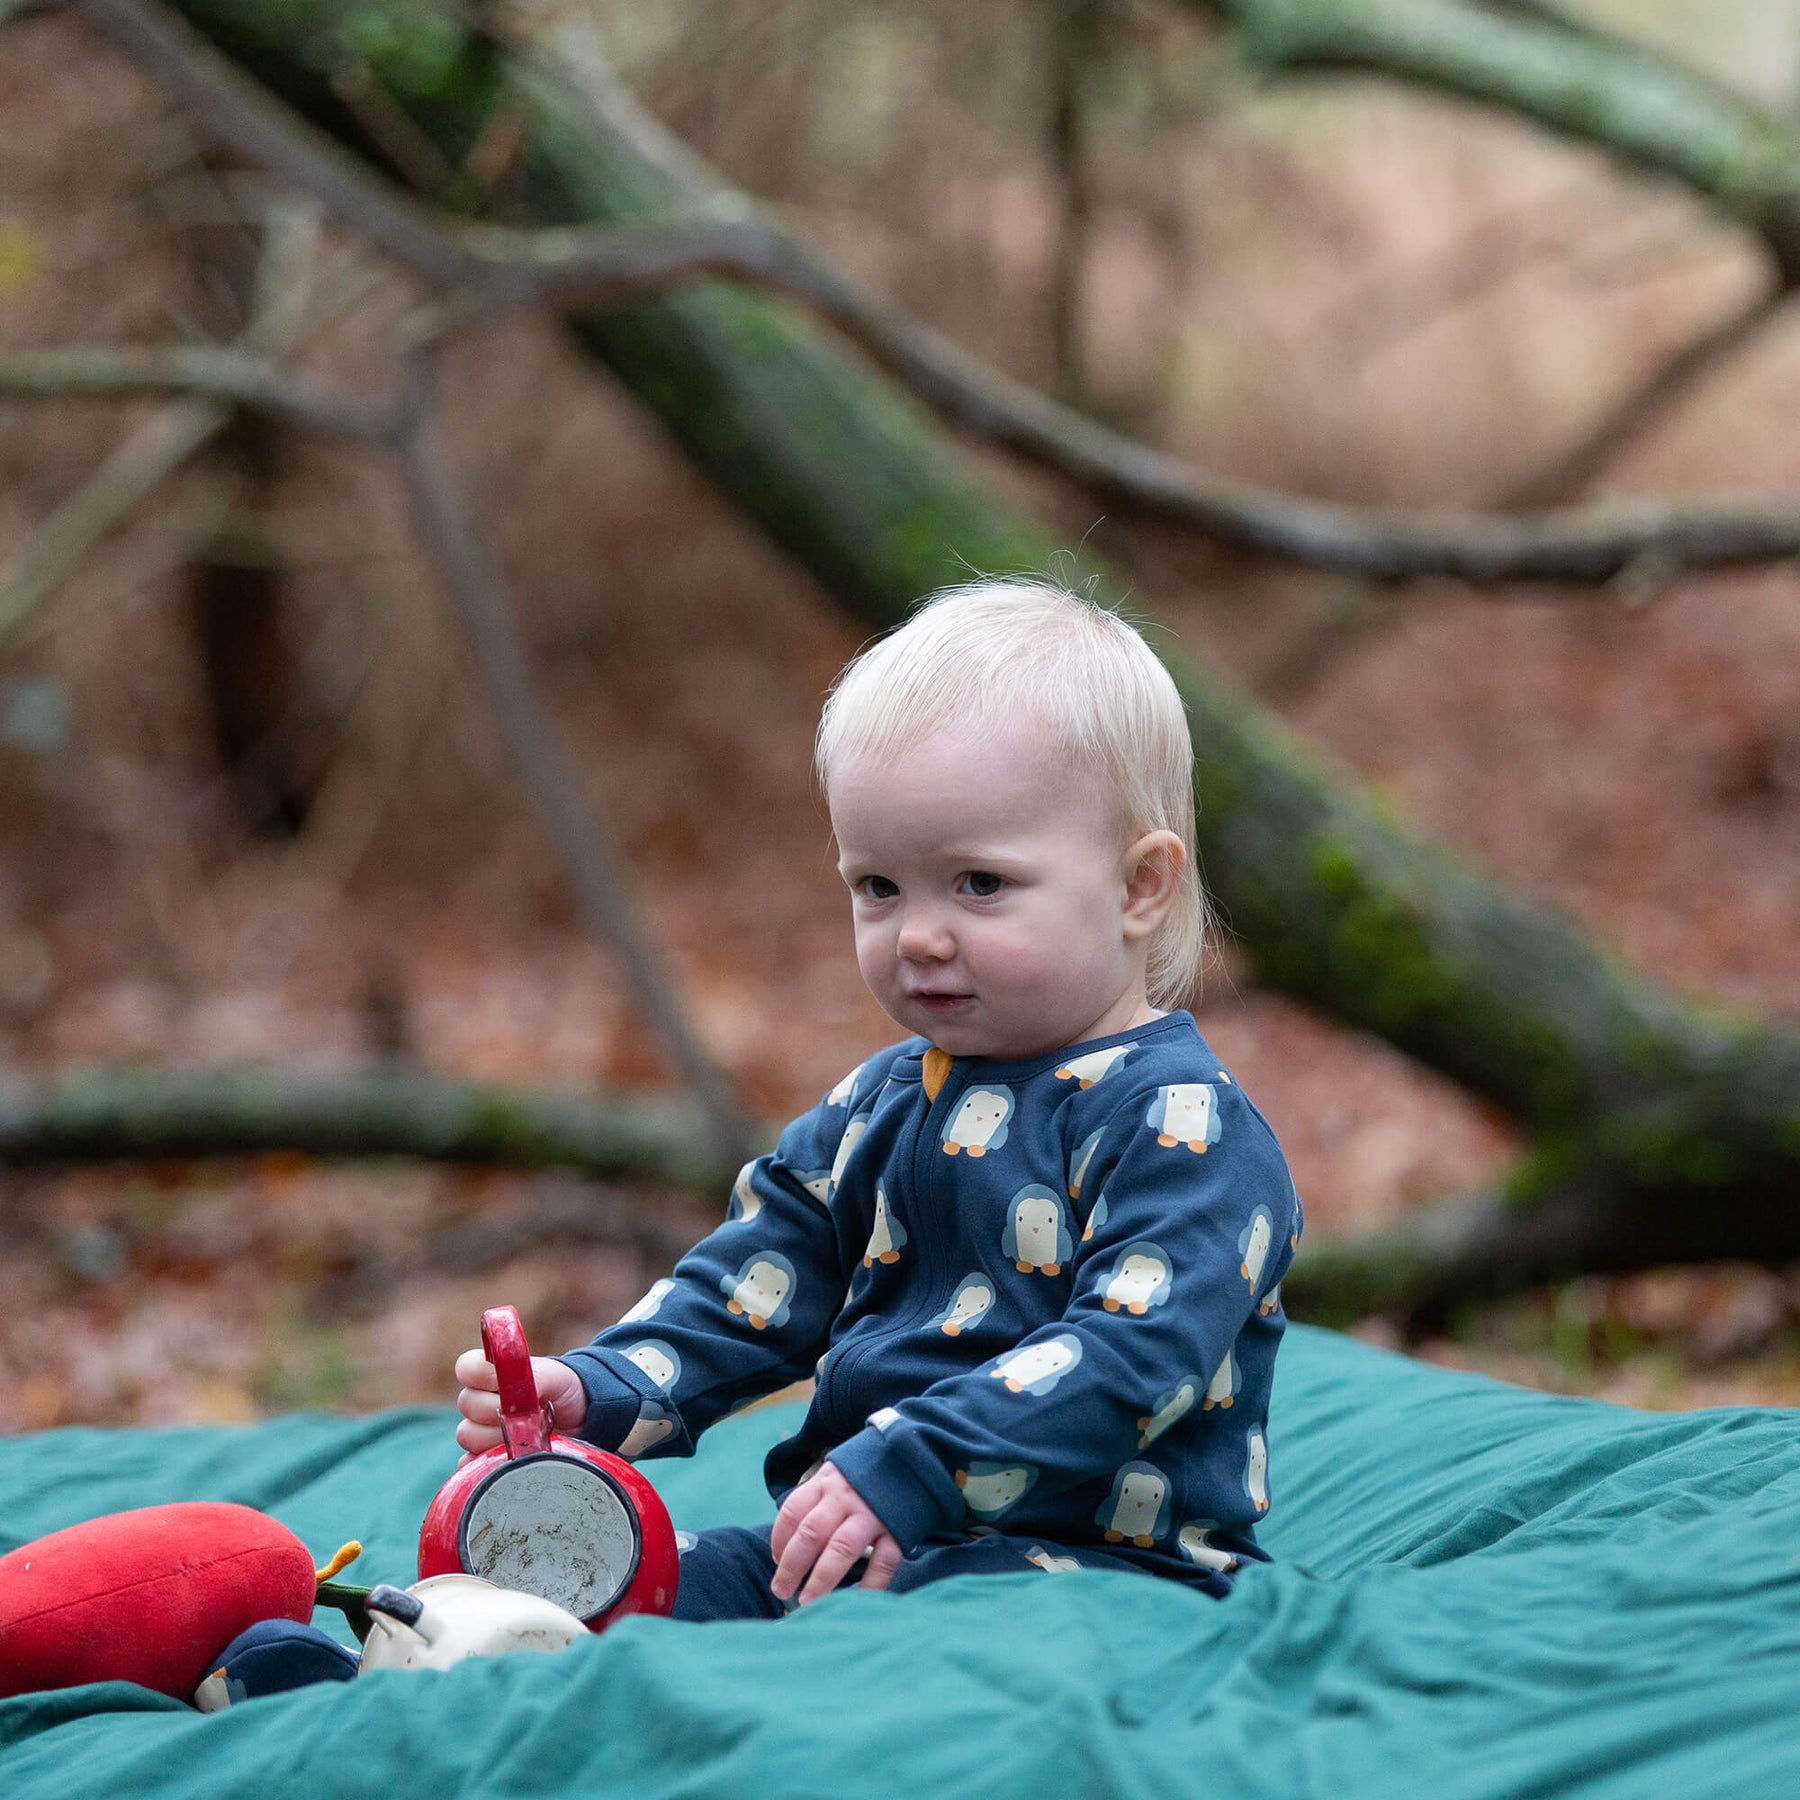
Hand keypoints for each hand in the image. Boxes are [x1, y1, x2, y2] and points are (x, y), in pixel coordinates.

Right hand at [454, 1347, 588, 1457]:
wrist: (576, 1420)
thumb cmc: (561, 1390)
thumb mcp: (555, 1376)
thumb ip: (535, 1376)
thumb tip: (516, 1388)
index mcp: (491, 1372)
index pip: (466, 1368)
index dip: (479, 1375)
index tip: (500, 1381)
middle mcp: (480, 1400)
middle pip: (466, 1403)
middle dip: (494, 1408)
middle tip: (522, 1411)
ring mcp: (479, 1430)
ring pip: (467, 1434)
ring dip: (495, 1436)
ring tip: (522, 1433)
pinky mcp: (483, 1457)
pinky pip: (469, 1463)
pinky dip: (484, 1462)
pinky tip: (506, 1457)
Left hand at [769, 1460, 900, 1605]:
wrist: (913, 1457)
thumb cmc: (863, 1477)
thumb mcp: (835, 1475)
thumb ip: (815, 1503)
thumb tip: (786, 1549)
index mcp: (826, 1482)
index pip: (793, 1511)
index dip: (779, 1539)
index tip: (775, 1560)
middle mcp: (845, 1497)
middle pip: (812, 1532)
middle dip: (792, 1565)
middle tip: (780, 1590)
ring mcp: (872, 1513)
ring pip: (842, 1548)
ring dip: (822, 1578)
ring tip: (807, 1603)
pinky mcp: (897, 1528)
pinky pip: (883, 1561)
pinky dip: (870, 1584)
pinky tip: (856, 1601)